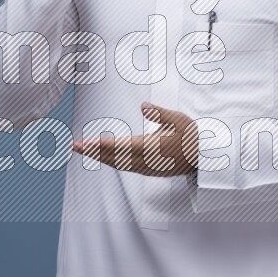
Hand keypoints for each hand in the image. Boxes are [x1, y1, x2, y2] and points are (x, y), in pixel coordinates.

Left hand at [71, 103, 199, 176]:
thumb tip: (143, 105)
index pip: (122, 146)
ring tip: (83, 149)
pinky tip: (102, 157)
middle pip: (114, 157)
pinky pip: (124, 167)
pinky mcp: (148, 170)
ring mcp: (146, 167)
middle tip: (74, 146)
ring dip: (99, 157)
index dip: (102, 145)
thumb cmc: (192, 136)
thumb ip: (160, 113)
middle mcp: (146, 160)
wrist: (203, 158)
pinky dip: (110, 161)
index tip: (86, 142)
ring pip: (117, 163)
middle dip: (93, 151)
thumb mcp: (180, 119)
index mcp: (152, 147)